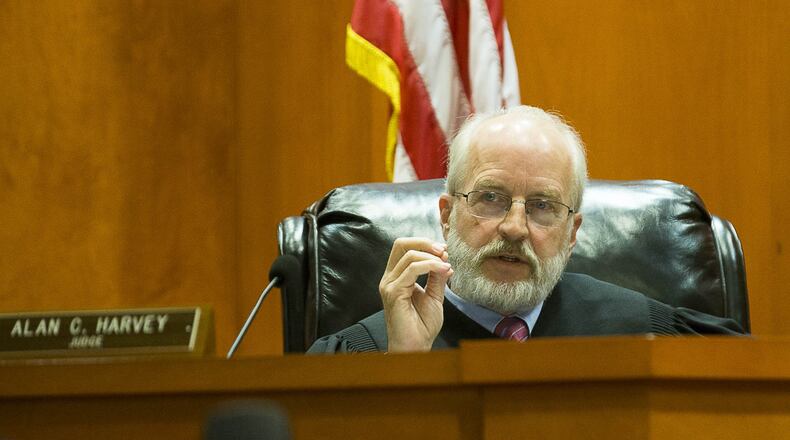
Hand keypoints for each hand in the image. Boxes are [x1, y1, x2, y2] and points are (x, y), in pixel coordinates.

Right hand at [379, 237, 452, 351]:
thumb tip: (445, 259)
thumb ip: (437, 277)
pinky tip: (443, 270)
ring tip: (446, 264)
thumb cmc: (422, 326)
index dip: (424, 243)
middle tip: (443, 251)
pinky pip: (412, 270)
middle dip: (425, 242)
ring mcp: (389, 284)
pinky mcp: (394, 293)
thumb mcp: (434, 296)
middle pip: (401, 244)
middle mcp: (390, 278)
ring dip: (432, 257)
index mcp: (396, 276)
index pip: (404, 247)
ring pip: (410, 255)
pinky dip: (431, 266)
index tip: (444, 250)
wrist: (416, 347)